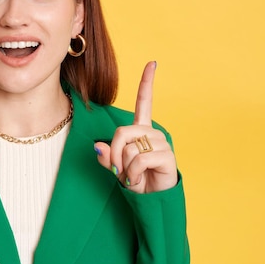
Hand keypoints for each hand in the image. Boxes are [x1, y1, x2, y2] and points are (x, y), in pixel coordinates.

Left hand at [95, 61, 177, 192]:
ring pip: (128, 148)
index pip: (144, 102)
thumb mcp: (116, 168)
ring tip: (133, 175)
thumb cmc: (136, 181)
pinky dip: (133, 174)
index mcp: (141, 130)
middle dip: (113, 154)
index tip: (152, 62)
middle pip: (121, 132)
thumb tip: (97, 146)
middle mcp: (152, 133)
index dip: (146, 83)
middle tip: (118, 170)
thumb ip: (106, 157)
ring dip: (124, 167)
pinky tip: (140, 179)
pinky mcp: (167, 156)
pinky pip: (138, 160)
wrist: (153, 201)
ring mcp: (161, 143)